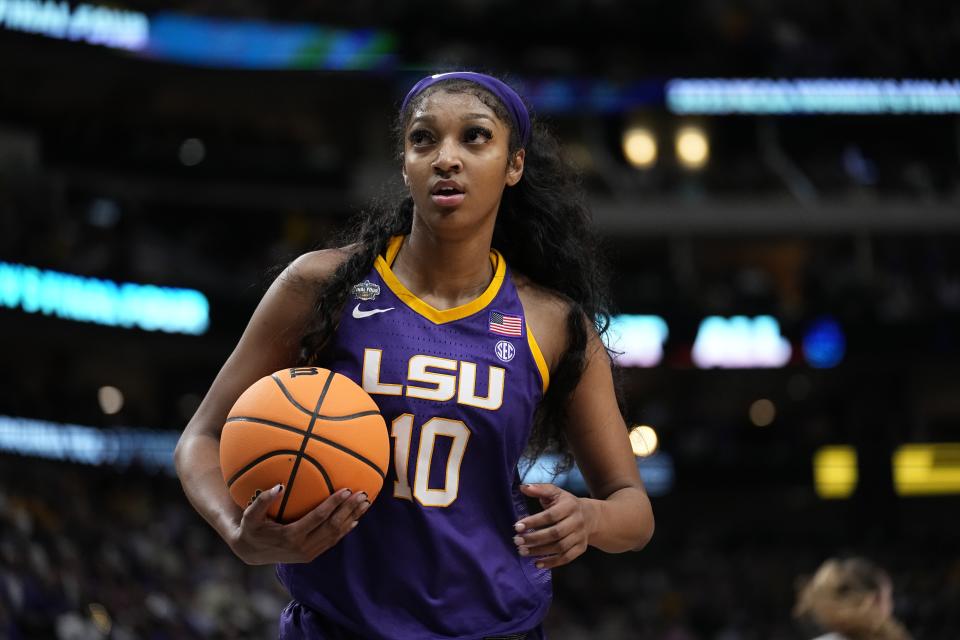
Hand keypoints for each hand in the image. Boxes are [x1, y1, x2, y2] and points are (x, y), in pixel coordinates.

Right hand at [228, 485, 369, 564]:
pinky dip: (346, 529)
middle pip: (333, 527)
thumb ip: (263, 501)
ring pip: (336, 535)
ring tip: (365, 503)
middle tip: (363, 494)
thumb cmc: (251, 527)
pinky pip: (333, 541)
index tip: (346, 489)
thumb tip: (279, 486)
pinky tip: (356, 518)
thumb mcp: (251, 515)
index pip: (319, 517)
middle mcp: (303, 547)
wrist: (252, 552)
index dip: (334, 504)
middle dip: (349, 510)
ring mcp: (309, 553)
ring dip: (352, 518)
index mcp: (291, 536)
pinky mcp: (312, 555)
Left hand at [512, 483, 594, 569]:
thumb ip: (540, 489)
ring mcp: (580, 536)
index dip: (533, 522)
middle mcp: (577, 522)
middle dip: (534, 538)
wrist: (591, 516)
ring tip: (522, 552)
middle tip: (517, 541)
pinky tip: (537, 564)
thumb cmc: (566, 504)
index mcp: (570, 506)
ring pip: (560, 547)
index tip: (517, 527)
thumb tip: (523, 487)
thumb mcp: (556, 492)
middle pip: (555, 533)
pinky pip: (566, 558)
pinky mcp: (581, 548)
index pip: (550, 516)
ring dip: (540, 551)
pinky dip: (552, 563)